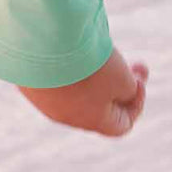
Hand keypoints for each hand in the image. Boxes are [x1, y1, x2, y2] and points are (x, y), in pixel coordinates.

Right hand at [18, 47, 148, 137]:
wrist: (43, 46)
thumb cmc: (89, 65)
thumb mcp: (122, 78)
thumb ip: (128, 90)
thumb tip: (122, 93)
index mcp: (92, 121)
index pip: (121, 126)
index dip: (136, 104)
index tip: (138, 78)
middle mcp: (67, 116)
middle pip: (101, 108)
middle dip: (121, 85)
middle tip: (136, 63)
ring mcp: (47, 100)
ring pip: (80, 93)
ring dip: (98, 76)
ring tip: (103, 53)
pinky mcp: (32, 82)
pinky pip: (59, 80)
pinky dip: (73, 68)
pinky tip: (77, 50)